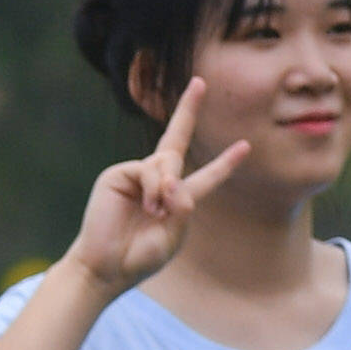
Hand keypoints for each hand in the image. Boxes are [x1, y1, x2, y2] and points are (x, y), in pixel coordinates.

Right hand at [71, 75, 249, 291]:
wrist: (105, 267)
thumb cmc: (139, 258)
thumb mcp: (172, 236)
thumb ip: (182, 208)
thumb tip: (173, 179)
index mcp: (176, 200)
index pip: (206, 178)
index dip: (225, 164)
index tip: (245, 146)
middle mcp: (157, 182)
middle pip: (176, 140)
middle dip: (188, 110)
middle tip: (200, 82)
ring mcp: (137, 176)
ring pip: (167, 163)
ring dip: (167, 186)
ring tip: (155, 211)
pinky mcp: (119, 174)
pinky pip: (148, 170)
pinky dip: (153, 188)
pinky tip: (147, 205)